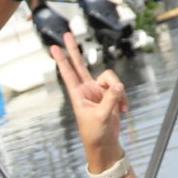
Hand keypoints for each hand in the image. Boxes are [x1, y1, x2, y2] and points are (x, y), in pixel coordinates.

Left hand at [52, 44, 129, 162]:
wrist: (105, 144)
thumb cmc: (96, 133)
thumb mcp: (102, 117)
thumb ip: (110, 100)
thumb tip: (118, 85)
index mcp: (78, 95)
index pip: (68, 73)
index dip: (62, 60)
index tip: (53, 47)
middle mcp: (87, 89)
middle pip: (80, 64)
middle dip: (74, 50)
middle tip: (66, 34)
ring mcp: (99, 91)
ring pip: (110, 78)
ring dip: (119, 92)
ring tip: (121, 108)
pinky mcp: (110, 95)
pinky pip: (119, 88)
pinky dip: (124, 98)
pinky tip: (124, 110)